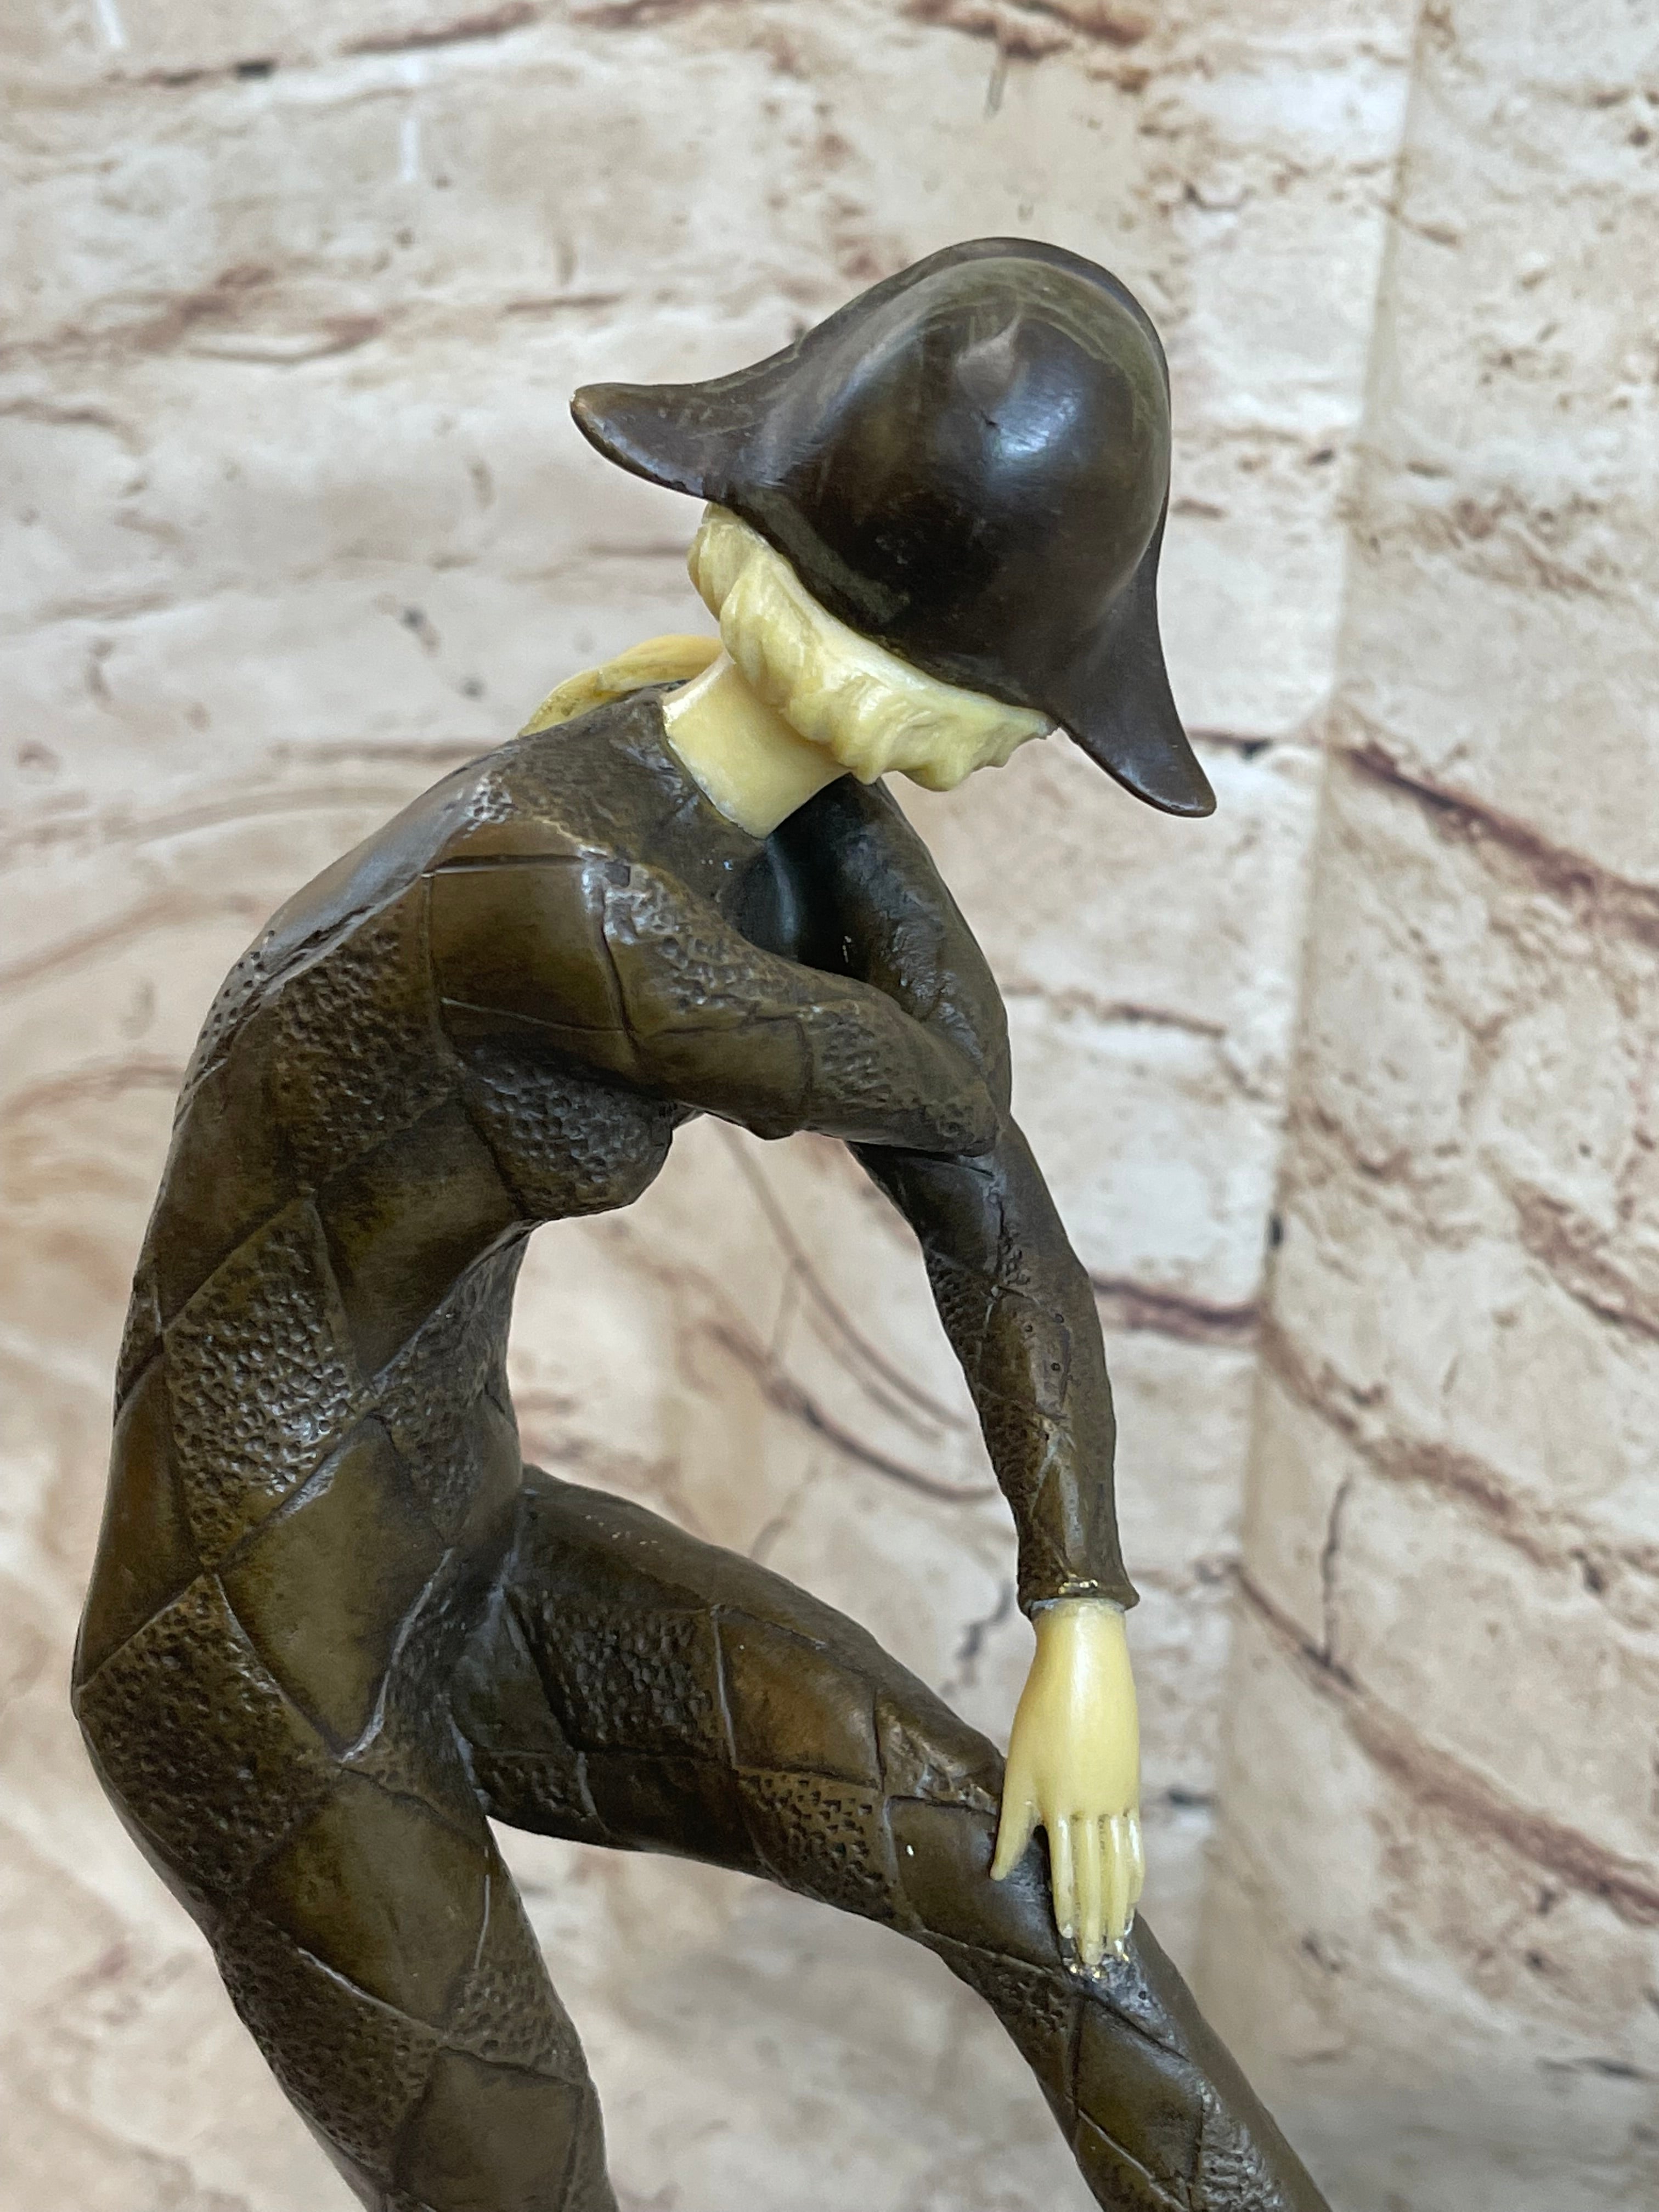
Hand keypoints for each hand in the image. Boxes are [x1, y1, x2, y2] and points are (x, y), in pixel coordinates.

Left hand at [990, 1596, 1143, 1966]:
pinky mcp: (1131, 1786)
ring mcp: (1119, 1800)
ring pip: (1121, 1869)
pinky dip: (1133, 1875)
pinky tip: (1132, 1894)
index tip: (1070, 1953)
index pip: (1067, 1879)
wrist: (1086, 1662)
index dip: (1069, 1919)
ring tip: (1116, 1944)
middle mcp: (1095, 1810)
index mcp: (1061, 1807)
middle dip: (1096, 1928)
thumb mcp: (1018, 1767)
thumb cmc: (1041, 1710)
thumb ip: (1012, 1824)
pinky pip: (1135, 1843)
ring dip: (1119, 1911)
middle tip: (1096, 1967)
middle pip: (1098, 1883)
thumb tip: (998, 1873)